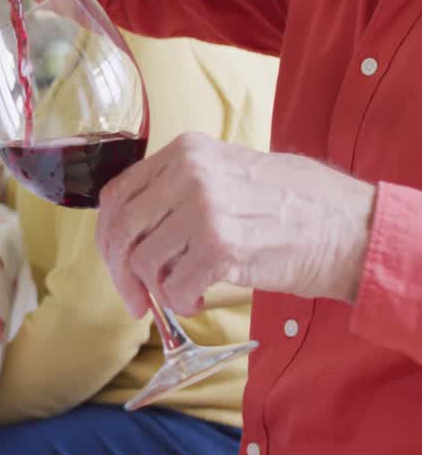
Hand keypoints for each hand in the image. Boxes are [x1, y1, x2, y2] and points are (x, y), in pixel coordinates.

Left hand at [96, 132, 375, 317]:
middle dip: (120, 272)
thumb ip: (176, 191)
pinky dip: (179, 302)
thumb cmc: (288, 206)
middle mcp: (189, 174)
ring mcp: (204, 208)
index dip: (108, 237)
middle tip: (134, 298)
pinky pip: (174, 285)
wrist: (347, 226)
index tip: (115, 262)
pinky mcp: (222, 247)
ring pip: (144, 261)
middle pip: (121, 230)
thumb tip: (130, 234)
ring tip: (180, 295)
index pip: (116, 196)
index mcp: (185, 152)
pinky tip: (196, 299)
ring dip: (155, 290)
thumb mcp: (226, 173)